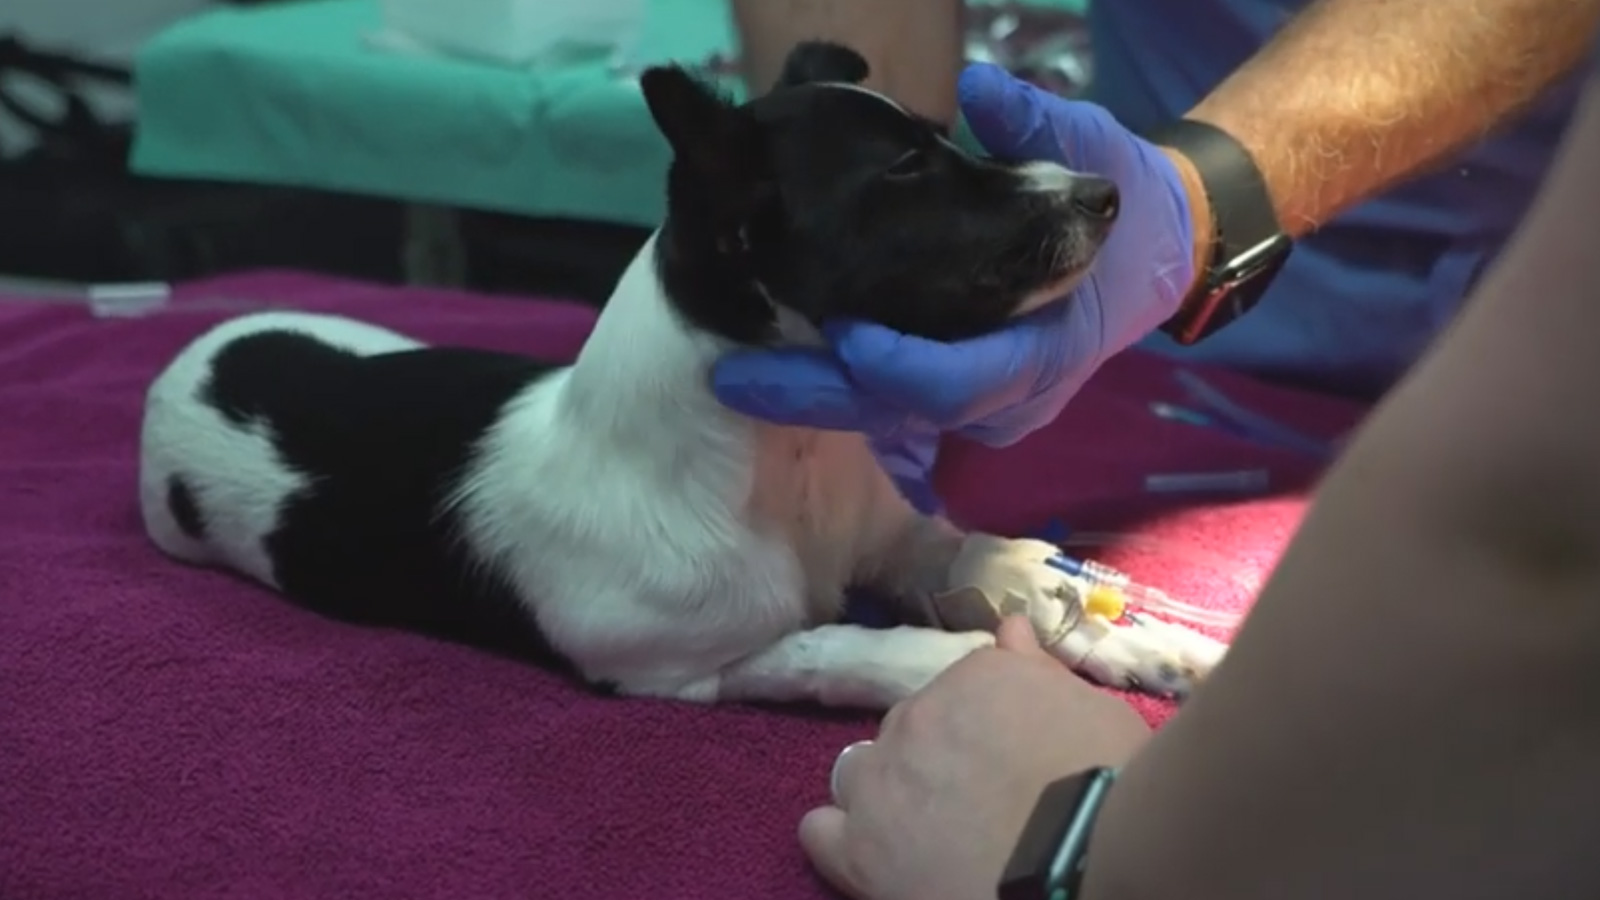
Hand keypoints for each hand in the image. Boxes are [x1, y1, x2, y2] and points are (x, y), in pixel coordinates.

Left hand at [712, 64, 1199, 509]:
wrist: (1146, 262)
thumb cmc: (1116, 210)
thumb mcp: (1090, 155)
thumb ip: (1035, 127)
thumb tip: (980, 91)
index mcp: (1044, 351)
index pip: (957, 381)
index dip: (895, 365)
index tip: (840, 332)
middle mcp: (1005, 397)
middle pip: (896, 413)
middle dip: (814, 395)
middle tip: (732, 378)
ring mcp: (976, 409)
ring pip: (879, 417)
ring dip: (807, 396)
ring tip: (731, 372)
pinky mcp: (949, 401)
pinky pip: (880, 406)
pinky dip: (826, 387)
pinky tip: (764, 364)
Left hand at [801, 617, 1150, 899]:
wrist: (1082, 860)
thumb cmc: (1110, 783)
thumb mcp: (1094, 711)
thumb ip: (1040, 670)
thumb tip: (1011, 627)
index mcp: (975, 675)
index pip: (964, 686)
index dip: (983, 721)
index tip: (1006, 750)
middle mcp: (916, 715)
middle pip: (910, 728)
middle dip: (934, 754)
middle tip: (975, 795)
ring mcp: (881, 780)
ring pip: (860, 772)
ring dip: (885, 790)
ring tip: (926, 828)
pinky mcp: (861, 847)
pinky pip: (822, 831)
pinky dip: (841, 838)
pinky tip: (870, 852)